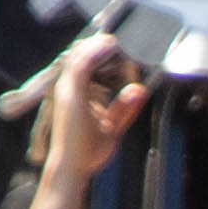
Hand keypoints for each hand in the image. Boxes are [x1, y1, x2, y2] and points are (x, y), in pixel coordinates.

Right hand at [37, 40, 133, 180]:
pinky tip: (111, 45)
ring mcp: (67, 89)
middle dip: (101, 47)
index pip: (87, 65)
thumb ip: (125, 109)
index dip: (103, 56)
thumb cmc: (87, 152)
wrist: (72, 169)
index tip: (123, 53)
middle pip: (82, 55)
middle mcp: (67, 87)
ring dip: (100, 45)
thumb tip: (140, 90)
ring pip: (81, 55)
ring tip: (118, 39)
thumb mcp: (112, 127)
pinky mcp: (70, 93)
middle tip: (122, 41)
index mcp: (74, 93)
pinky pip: (83, 65)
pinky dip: (96, 53)